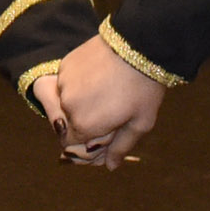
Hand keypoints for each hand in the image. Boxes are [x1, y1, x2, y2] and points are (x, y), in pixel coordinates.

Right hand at [44, 37, 162, 168]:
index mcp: (85, 125)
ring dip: (81, 101)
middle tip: (110, 108)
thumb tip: (110, 166)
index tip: (104, 130)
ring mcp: (64, 84)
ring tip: (106, 89)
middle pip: (70, 123)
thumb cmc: (144, 87)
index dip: (87, 140)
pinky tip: (99, 75)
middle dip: (86, 120)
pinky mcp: (66, 65)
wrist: (140, 44)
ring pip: (67, 101)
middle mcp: (68, 106)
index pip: (72, 144)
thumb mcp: (140, 122)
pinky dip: (78, 83)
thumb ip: (121, 147)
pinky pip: (67, 82)